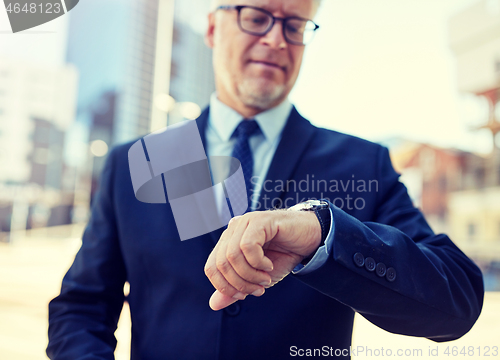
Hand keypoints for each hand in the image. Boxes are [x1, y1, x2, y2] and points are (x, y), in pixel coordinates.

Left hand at [204, 210, 321, 309]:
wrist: (309, 240)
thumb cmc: (283, 255)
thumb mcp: (257, 278)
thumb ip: (236, 289)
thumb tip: (214, 304)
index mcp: (228, 242)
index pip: (211, 267)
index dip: (224, 287)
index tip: (244, 295)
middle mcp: (233, 229)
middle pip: (221, 263)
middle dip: (240, 283)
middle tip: (259, 289)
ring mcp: (245, 222)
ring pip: (233, 255)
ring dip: (250, 275)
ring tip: (266, 278)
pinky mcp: (259, 220)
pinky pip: (248, 246)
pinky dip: (258, 262)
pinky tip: (269, 265)